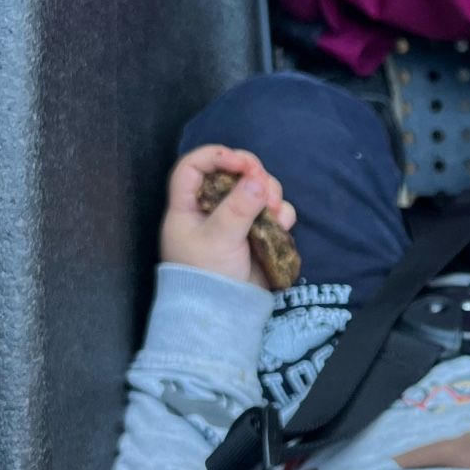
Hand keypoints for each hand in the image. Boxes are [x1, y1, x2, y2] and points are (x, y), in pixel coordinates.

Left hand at [159, 144, 296, 285]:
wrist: (225, 313)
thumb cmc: (209, 276)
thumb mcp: (218, 239)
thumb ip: (237, 208)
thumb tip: (258, 180)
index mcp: (188, 206)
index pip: (193, 167)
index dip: (216, 156)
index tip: (240, 163)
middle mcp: (212, 207)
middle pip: (232, 172)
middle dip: (253, 174)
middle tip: (265, 186)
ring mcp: (237, 219)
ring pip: (257, 189)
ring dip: (270, 194)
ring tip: (274, 211)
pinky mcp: (258, 232)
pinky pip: (274, 212)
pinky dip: (281, 215)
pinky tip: (281, 227)